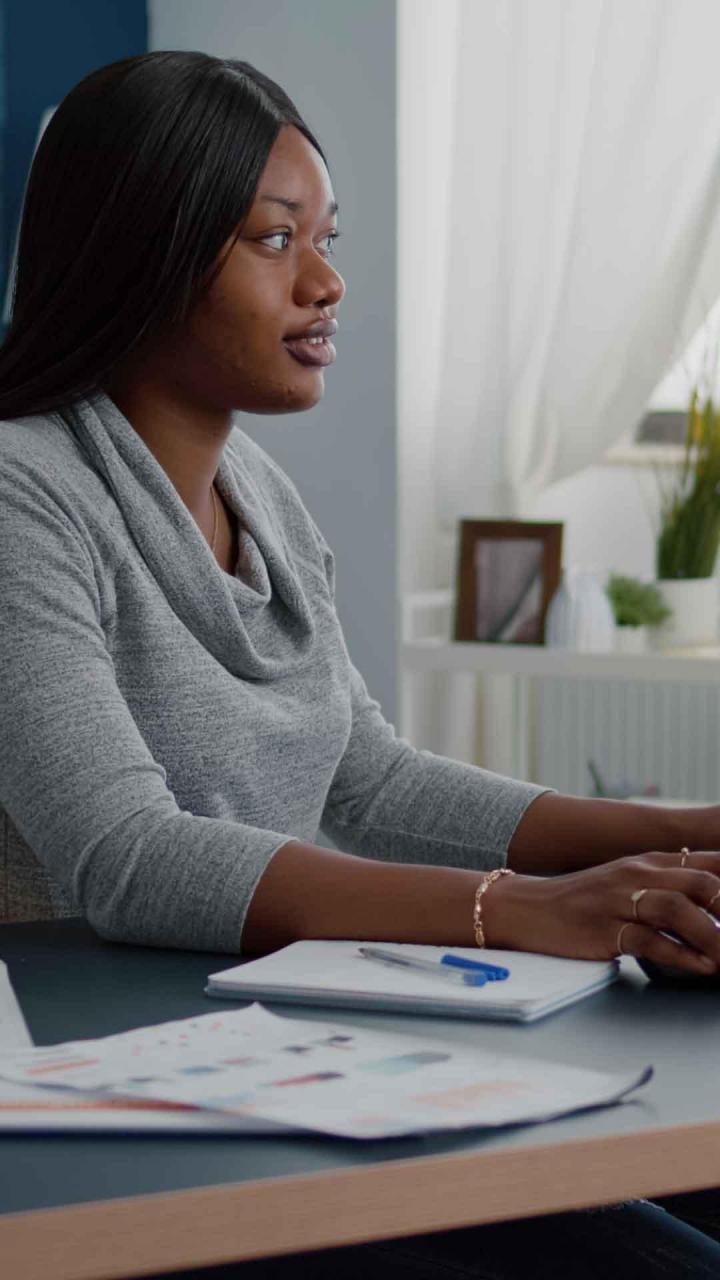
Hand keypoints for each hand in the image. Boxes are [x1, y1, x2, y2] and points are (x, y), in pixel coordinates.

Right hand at [484, 850, 719, 974]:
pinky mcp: (604, 929)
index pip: (708, 863)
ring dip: (713, 936)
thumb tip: (713, 904)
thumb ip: (668, 888)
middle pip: (700, 883)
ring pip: (677, 910)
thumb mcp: (629, 883)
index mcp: (650, 861)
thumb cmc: (584, 900)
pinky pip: (649, 940)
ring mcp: (619, 900)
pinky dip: (681, 955)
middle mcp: (637, 874)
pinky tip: (701, 967)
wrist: (528, 907)